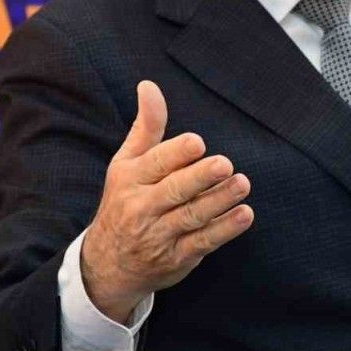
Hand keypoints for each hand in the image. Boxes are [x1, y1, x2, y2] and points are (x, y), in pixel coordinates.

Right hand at [80, 81, 253, 321]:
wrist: (107, 266)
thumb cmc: (124, 202)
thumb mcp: (126, 163)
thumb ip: (146, 126)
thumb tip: (149, 85)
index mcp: (130, 179)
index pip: (155, 163)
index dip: (176, 153)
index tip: (198, 143)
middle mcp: (142, 207)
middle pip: (174, 191)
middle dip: (200, 177)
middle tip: (225, 164)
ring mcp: (159, 235)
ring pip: (191, 216)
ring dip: (219, 201)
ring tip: (242, 184)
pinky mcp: (177, 258)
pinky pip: (202, 243)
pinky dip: (224, 230)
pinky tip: (244, 215)